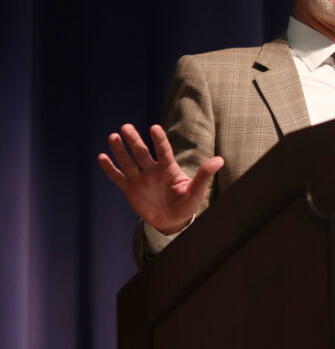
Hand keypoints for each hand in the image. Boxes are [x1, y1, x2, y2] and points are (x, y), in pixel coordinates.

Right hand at [97, 123, 223, 234]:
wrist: (173, 221)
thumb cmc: (187, 204)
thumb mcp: (196, 191)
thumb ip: (204, 175)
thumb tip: (220, 160)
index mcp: (169, 169)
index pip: (164, 152)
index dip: (159, 140)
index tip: (154, 128)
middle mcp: (153, 171)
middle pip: (142, 153)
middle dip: (134, 141)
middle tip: (126, 127)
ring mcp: (141, 179)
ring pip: (129, 162)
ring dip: (120, 150)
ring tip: (114, 136)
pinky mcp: (130, 190)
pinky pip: (118, 178)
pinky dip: (110, 169)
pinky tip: (102, 157)